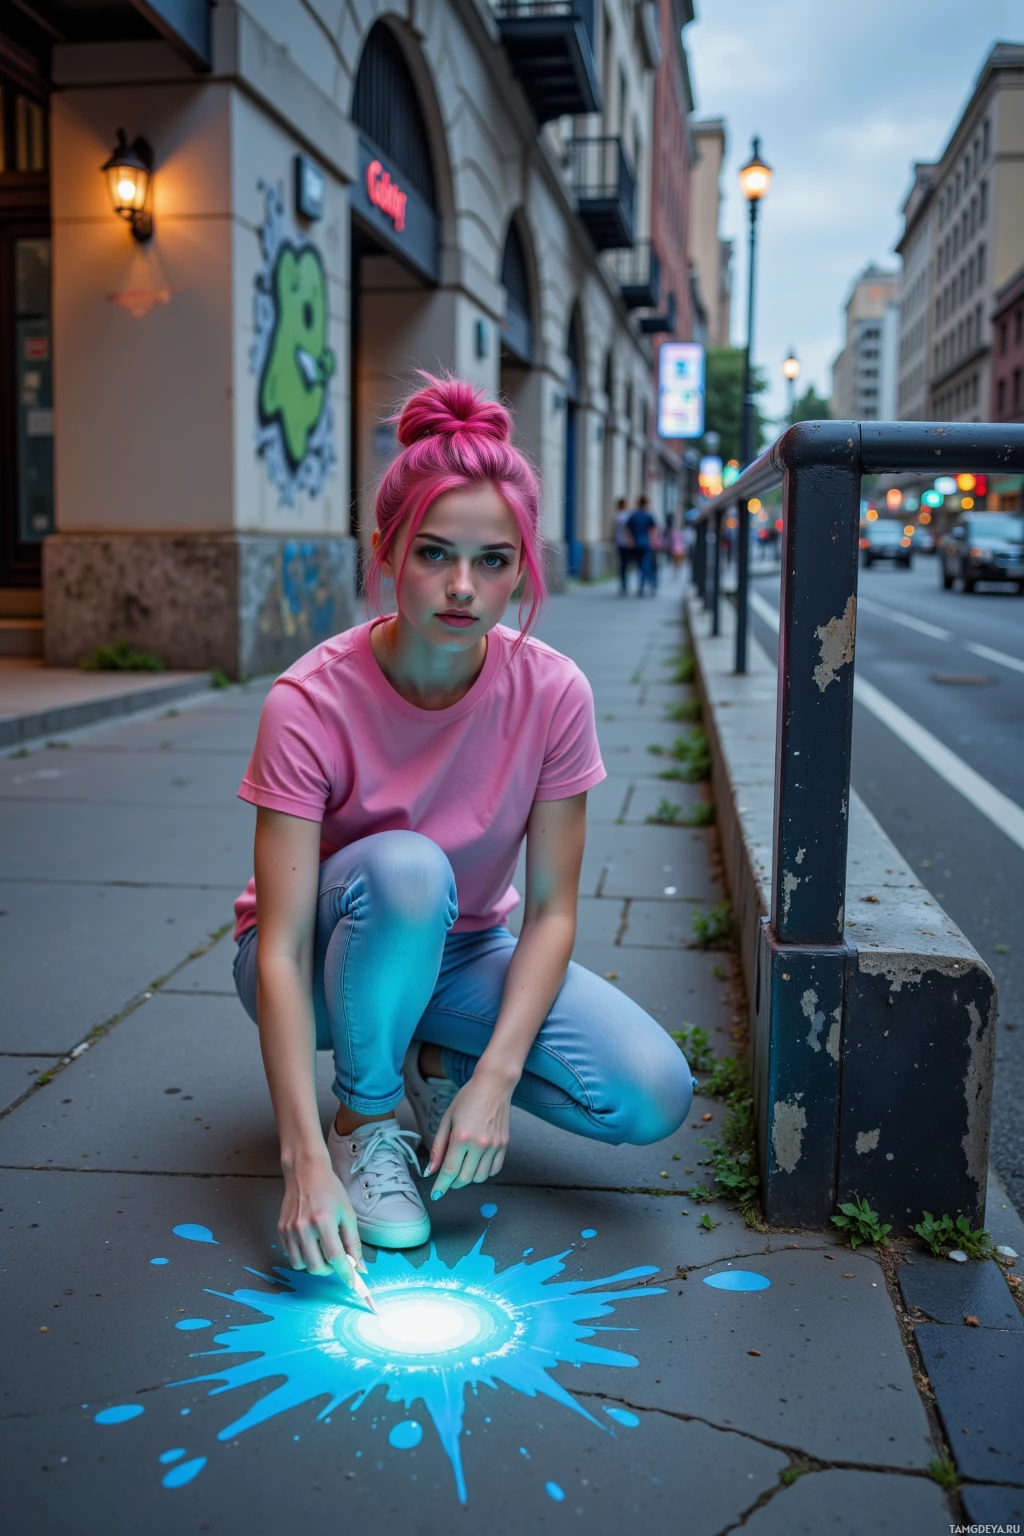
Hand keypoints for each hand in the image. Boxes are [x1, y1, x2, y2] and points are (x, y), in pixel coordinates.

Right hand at [278, 1150, 363, 1287]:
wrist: (305, 1173)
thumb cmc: (330, 1190)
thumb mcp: (347, 1212)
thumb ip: (353, 1241)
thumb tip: (360, 1267)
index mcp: (323, 1221)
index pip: (335, 1257)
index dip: (345, 1273)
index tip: (353, 1283)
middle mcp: (304, 1227)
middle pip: (317, 1267)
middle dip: (330, 1269)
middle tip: (337, 1259)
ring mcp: (289, 1230)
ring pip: (302, 1265)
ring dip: (315, 1265)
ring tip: (322, 1250)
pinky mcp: (281, 1231)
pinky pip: (291, 1256)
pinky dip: (303, 1256)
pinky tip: (310, 1243)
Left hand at [427, 1066, 513, 1199]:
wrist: (494, 1085)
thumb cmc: (467, 1098)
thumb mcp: (447, 1119)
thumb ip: (438, 1147)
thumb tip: (431, 1171)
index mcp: (461, 1137)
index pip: (449, 1172)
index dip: (440, 1186)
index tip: (435, 1194)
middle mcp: (479, 1144)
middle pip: (464, 1178)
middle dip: (453, 1183)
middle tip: (447, 1178)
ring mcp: (494, 1146)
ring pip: (480, 1178)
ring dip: (468, 1178)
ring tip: (463, 1166)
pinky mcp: (504, 1145)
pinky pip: (494, 1170)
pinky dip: (484, 1173)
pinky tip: (477, 1163)